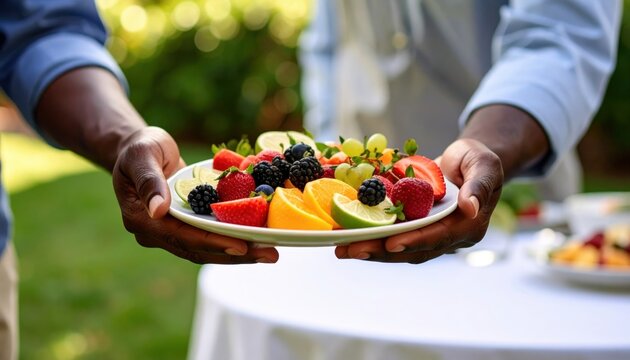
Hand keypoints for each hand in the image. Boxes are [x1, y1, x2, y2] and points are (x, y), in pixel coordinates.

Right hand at [112, 126, 278, 263]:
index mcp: (141, 219)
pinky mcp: (185, 227)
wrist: (140, 150)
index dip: (212, 243)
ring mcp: (170, 232)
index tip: (240, 246)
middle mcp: (155, 233)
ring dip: (239, 253)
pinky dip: (234, 239)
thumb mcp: (142, 155)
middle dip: (235, 254)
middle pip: (198, 250)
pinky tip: (259, 240)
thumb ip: (149, 180)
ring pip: (207, 249)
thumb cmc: (140, 147)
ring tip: (270, 253)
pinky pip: (210, 238)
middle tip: (269, 255)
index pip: (181, 237)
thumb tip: (158, 209)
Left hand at [335, 139, 502, 262]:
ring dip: (370, 249)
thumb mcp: (484, 165)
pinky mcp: (415, 228)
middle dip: (380, 252)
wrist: (467, 161)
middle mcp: (447, 237)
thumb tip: (470, 207)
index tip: (390, 244)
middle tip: (350, 251)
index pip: (438, 237)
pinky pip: (392, 235)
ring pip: (399, 248)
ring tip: (341, 249)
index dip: (414, 241)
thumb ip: (478, 185)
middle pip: (412, 250)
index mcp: (467, 226)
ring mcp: (430, 234)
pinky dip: (371, 236)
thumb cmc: (479, 160)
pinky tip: (347, 235)